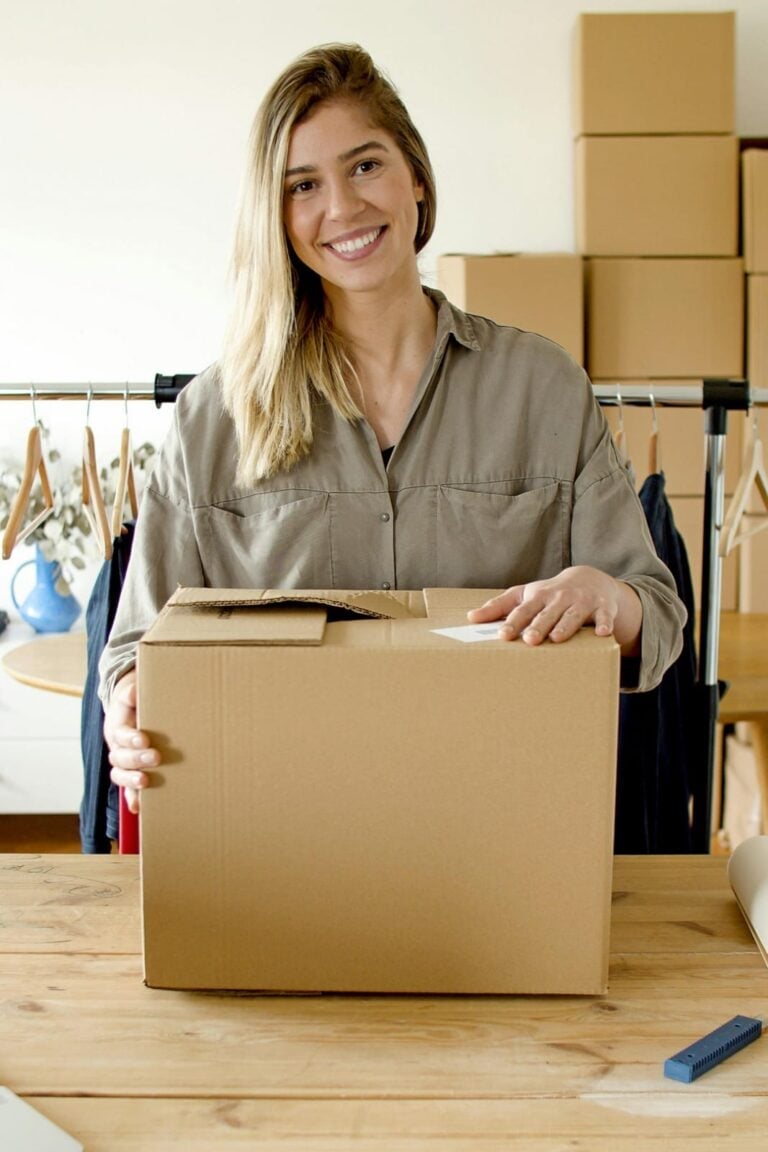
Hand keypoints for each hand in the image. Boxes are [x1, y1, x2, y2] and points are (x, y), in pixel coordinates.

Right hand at [104, 669, 159, 813]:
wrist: (130, 705)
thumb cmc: (136, 701)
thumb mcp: (133, 692)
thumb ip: (132, 693)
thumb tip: (134, 693)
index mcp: (118, 726)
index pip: (120, 733)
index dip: (130, 738)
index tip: (144, 739)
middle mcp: (116, 745)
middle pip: (119, 756)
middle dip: (136, 759)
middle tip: (155, 757)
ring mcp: (121, 760)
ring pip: (119, 773)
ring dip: (130, 780)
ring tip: (145, 782)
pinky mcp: (129, 772)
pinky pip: (126, 788)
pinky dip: (131, 798)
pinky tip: (138, 807)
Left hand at [467, 566, 641, 654]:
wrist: (590, 579)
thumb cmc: (551, 593)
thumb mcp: (525, 594)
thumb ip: (499, 606)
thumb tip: (470, 618)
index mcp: (539, 597)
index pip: (523, 610)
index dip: (512, 622)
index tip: (502, 635)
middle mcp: (559, 598)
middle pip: (547, 614)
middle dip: (539, 626)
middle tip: (530, 640)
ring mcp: (582, 602)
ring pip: (573, 616)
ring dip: (565, 626)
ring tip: (557, 638)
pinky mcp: (603, 607)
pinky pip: (604, 616)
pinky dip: (604, 623)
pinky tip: (602, 634)